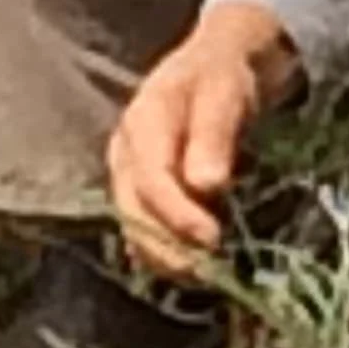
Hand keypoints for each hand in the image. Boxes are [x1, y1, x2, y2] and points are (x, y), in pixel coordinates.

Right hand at [107, 2, 300, 279]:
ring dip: (164, 256)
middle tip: (207, 272)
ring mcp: (127, 176)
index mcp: (141, 123)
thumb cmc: (221, 80)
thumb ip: (213, 136)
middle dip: (166, 247)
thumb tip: (207, 185)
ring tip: (203, 277)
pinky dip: (165, 253)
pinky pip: (143, 230)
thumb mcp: (224, 95)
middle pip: (133, 211)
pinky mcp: (138, 194)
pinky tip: (192, 269)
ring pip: (134, 226)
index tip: (211, 238)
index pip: (150, 179)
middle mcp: (124, 154)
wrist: (212, 70)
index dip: (177, 214)